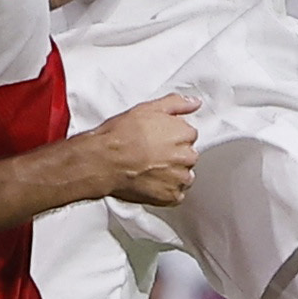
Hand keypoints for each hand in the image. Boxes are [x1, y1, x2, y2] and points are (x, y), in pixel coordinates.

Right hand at [87, 92, 200, 208]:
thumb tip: (194, 103)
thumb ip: (175, 104)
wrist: (103, 161)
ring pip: (184, 176)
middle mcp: (186, 156)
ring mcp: (179, 178)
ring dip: (172, 174)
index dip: (172, 137)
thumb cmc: (120, 136)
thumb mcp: (147, 109)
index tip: (159, 140)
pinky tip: (150, 183)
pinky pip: (176, 195)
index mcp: (183, 133)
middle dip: (174, 156)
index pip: (189, 135)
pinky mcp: (170, 196)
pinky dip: (166, 191)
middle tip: (152, 155)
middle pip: (188, 156)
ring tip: (150, 169)